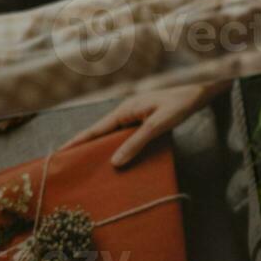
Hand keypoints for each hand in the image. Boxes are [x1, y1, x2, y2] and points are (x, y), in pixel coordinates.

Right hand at [60, 82, 228, 166]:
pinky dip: (119, 147)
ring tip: (90, 168)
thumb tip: (114, 162)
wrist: (201, 91)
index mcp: (124, 110)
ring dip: (103, 149)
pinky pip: (126, 135)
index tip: (58, 155)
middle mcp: (126, 112)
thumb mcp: (158, 124)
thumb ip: (137, 142)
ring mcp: (135, 115)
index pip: (95, 130)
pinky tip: (119, 159)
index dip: (76, 143)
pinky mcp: (145, 119)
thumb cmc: (181, 103)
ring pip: (113, 135)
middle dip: (86, 149)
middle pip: (101, 134)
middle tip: (69, 168)